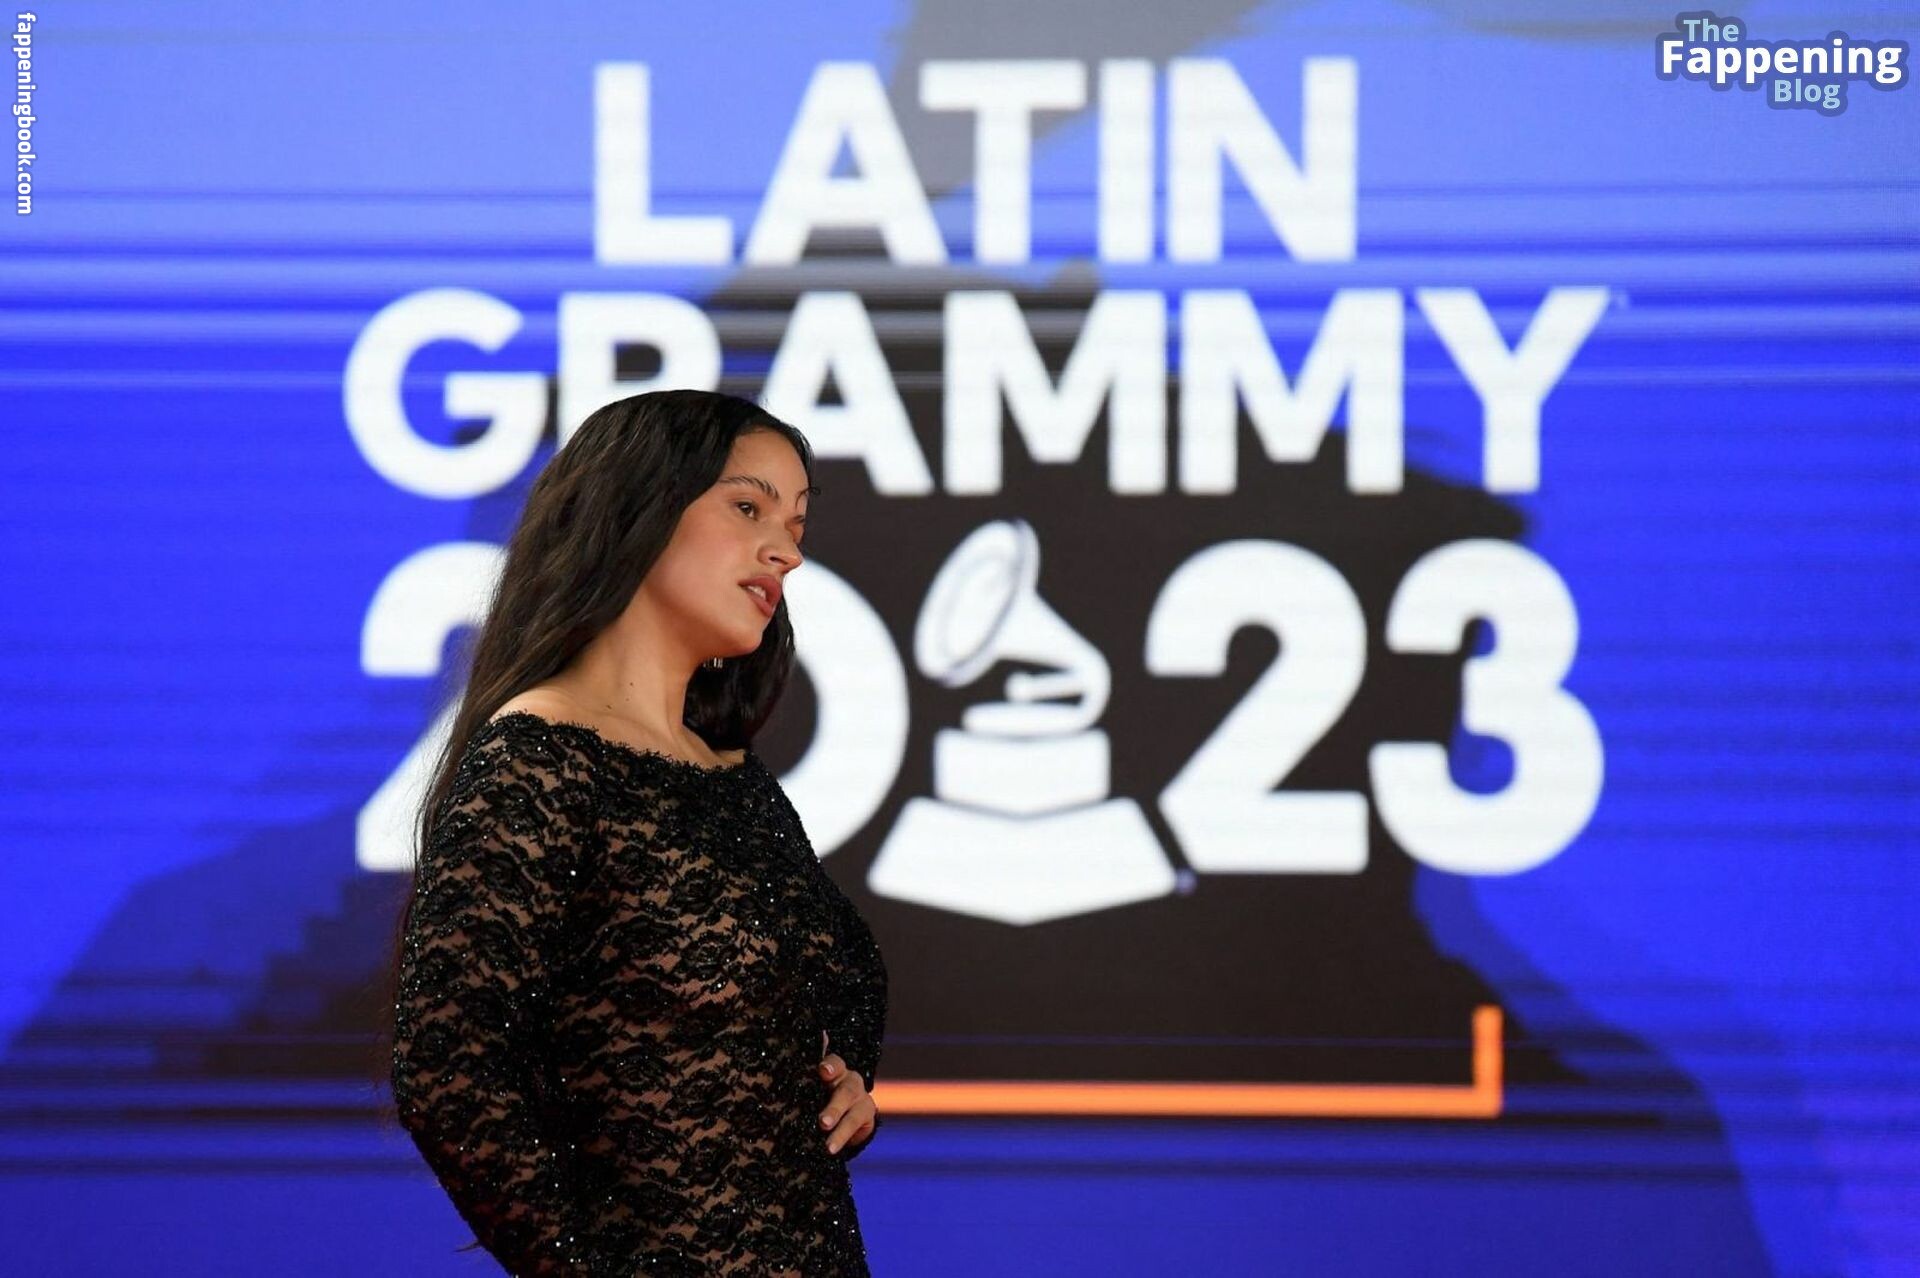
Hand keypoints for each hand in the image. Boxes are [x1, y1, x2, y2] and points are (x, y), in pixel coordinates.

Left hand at [818, 1030, 877, 1154]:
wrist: (832, 1114)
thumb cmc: (814, 1092)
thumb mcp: (808, 1080)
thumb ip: (805, 1064)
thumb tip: (816, 1035)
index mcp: (832, 1069)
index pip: (834, 1064)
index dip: (830, 1067)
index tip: (822, 1072)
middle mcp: (848, 1080)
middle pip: (846, 1090)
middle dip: (835, 1106)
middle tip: (822, 1122)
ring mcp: (860, 1098)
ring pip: (854, 1112)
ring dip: (841, 1129)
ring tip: (828, 1145)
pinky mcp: (867, 1116)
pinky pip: (857, 1127)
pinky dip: (844, 1138)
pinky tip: (832, 1150)